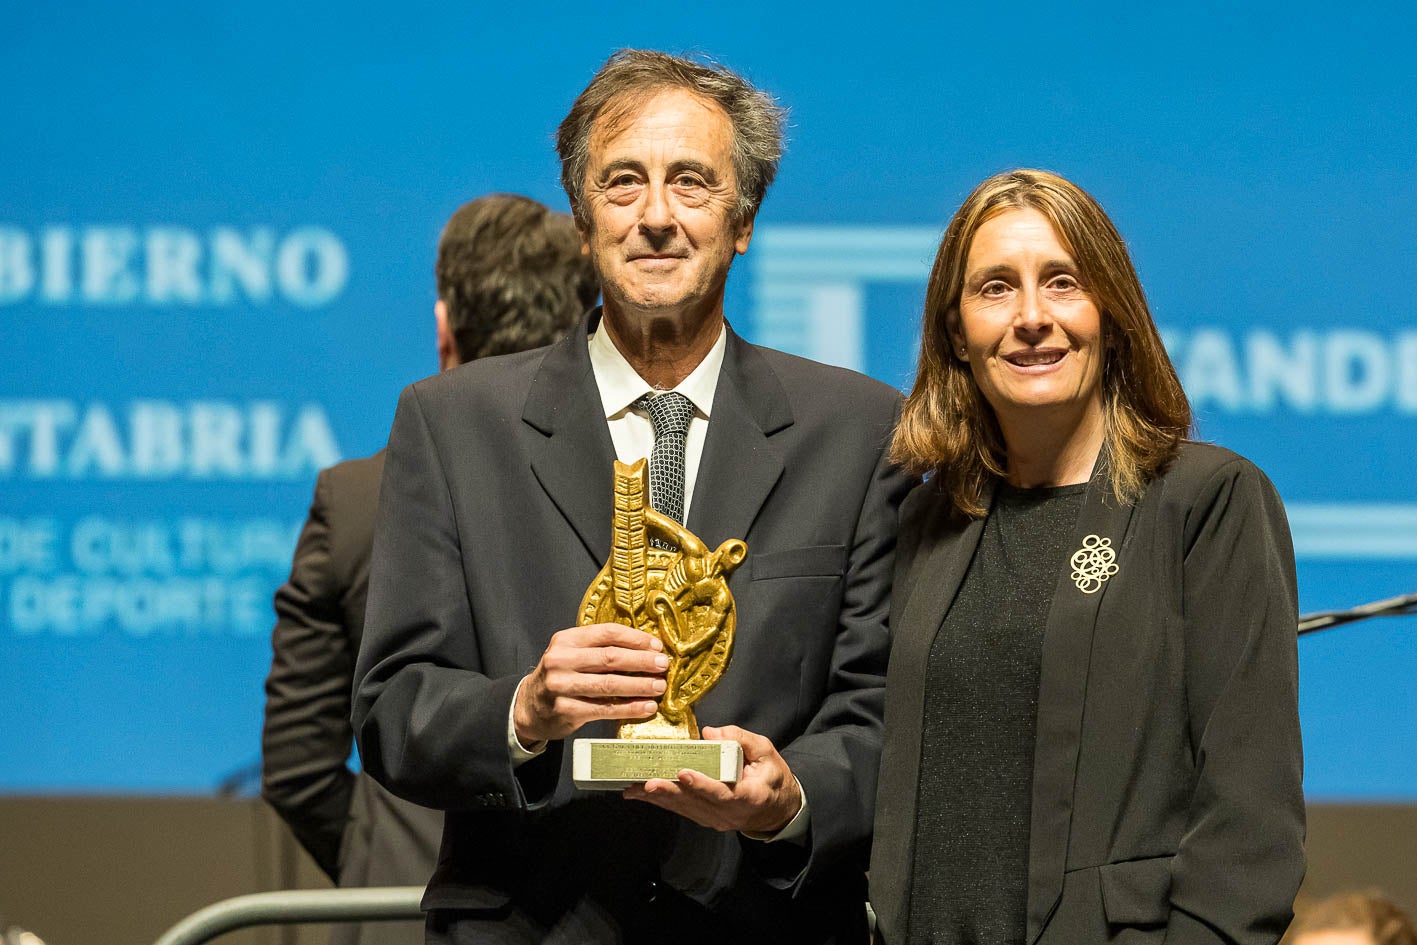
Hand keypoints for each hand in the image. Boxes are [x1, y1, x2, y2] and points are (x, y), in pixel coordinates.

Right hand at [513, 623, 666, 744]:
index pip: (607, 633)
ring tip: (659, 687)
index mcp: (566, 640)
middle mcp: (561, 660)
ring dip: (639, 686)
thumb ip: (600, 648)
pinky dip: (629, 708)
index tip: (656, 645)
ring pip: (609, 684)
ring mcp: (562, 686)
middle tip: (663, 665)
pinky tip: (646, 707)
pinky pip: (605, 708)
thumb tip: (647, 648)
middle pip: (610, 658)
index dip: (635, 639)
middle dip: (641, 661)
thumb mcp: (572, 653)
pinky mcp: (567, 710)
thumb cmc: (561, 676)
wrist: (530, 706)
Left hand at [623, 725, 801, 834]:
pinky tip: (642, 795)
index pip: (723, 792)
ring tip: (635, 789)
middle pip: (696, 803)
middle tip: (647, 784)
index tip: (683, 773)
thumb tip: (709, 733)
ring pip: (684, 808)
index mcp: (750, 796)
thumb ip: (740, 739)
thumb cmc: (772, 777)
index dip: (702, 784)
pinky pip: (682, 810)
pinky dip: (662, 802)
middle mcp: (730, 813)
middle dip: (669, 793)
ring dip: (659, 799)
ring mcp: (717, 820)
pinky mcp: (706, 819)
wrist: (776, 809)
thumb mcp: (766, 752)